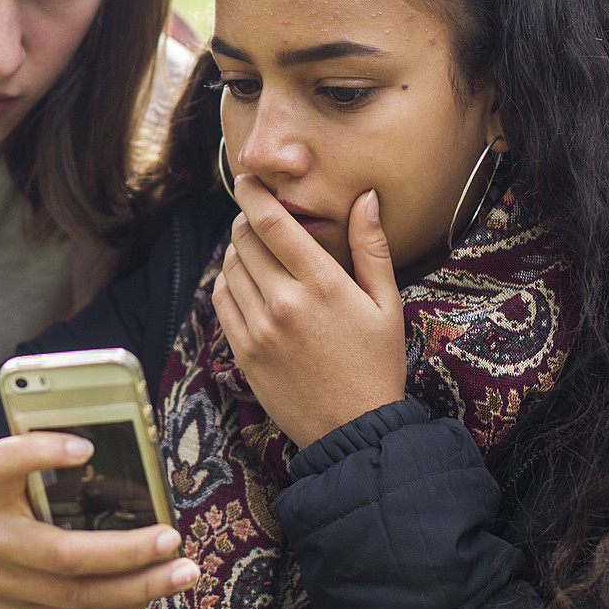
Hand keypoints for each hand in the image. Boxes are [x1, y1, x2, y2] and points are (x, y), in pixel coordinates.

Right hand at [0, 431, 200, 608]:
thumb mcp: (1, 485)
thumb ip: (45, 478)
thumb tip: (127, 471)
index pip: (3, 465)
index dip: (41, 452)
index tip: (85, 446)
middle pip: (64, 554)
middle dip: (128, 551)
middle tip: (172, 537)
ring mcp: (3, 589)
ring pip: (80, 598)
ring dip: (140, 588)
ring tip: (182, 573)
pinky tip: (149, 595)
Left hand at [212, 179, 405, 447]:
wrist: (353, 430)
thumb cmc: (377, 364)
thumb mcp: (387, 304)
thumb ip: (371, 248)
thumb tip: (365, 198)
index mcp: (321, 285)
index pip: (272, 223)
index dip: (253, 194)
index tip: (246, 179)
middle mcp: (284, 303)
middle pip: (244, 240)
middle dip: (247, 219)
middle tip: (258, 217)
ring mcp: (259, 329)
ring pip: (229, 267)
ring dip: (237, 250)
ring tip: (256, 251)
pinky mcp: (243, 351)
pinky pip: (221, 300)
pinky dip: (227, 282)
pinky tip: (246, 282)